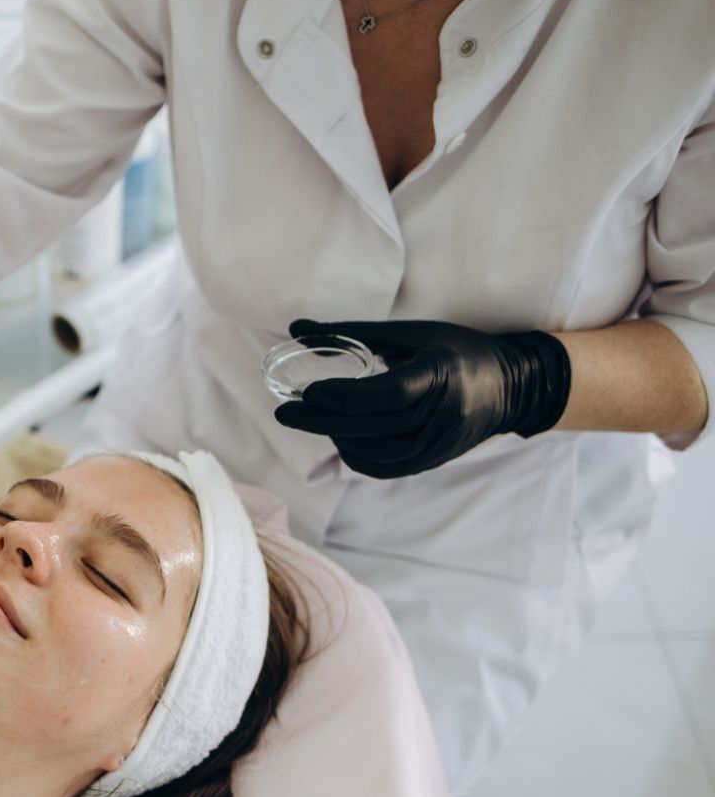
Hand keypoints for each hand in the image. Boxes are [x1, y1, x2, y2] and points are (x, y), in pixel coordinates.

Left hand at [272, 318, 571, 478]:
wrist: (511, 387)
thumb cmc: (453, 349)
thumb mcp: (409, 333)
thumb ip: (351, 333)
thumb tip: (295, 329)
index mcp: (442, 372)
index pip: (390, 393)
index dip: (346, 395)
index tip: (308, 390)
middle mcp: (444, 413)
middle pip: (374, 425)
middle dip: (322, 420)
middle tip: (284, 413)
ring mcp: (441, 443)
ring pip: (377, 452)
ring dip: (337, 437)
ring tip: (313, 419)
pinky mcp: (434, 460)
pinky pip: (386, 467)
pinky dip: (356, 456)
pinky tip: (338, 437)